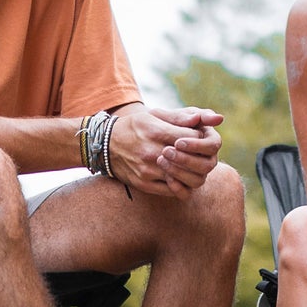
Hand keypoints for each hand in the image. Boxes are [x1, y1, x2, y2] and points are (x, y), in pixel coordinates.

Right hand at [107, 104, 223, 195]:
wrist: (106, 146)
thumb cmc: (135, 127)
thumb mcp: (154, 115)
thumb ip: (178, 117)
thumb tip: (200, 118)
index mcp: (156, 132)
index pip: (192, 137)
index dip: (199, 137)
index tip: (197, 137)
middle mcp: (152, 152)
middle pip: (191, 160)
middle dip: (199, 156)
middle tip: (198, 153)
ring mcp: (148, 171)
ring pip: (184, 178)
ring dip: (192, 171)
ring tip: (191, 165)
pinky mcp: (144, 184)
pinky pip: (173, 191)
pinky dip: (181, 184)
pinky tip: (180, 176)